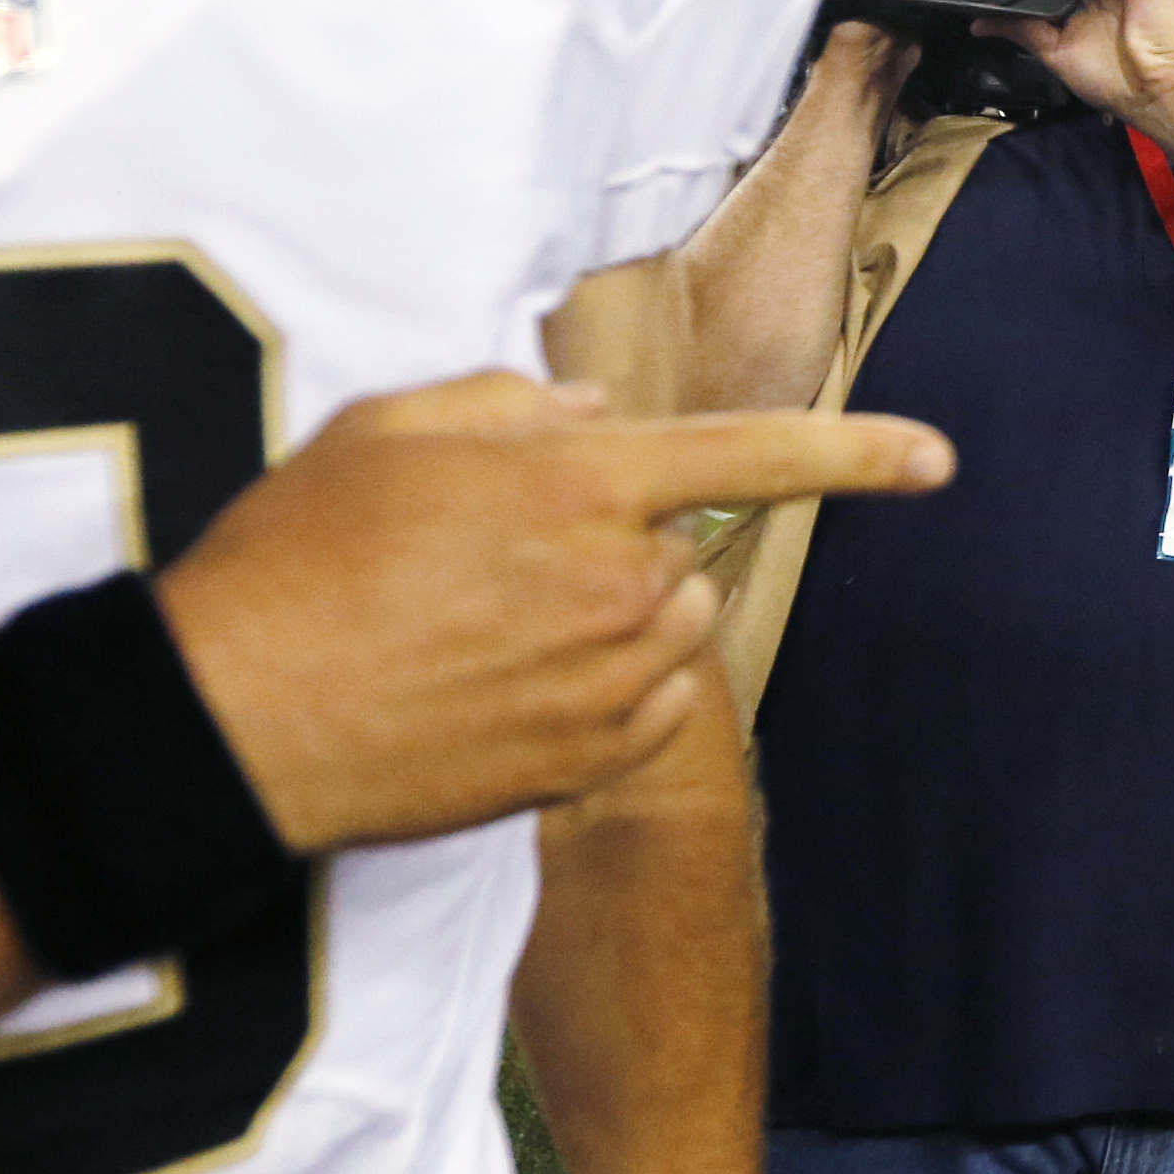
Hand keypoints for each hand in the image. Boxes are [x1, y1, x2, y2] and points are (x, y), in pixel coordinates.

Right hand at [158, 375, 948, 853]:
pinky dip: (604, 697)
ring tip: (491, 630)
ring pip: (672, 631)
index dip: (857, 454)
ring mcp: (604, 684)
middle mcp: (612, 582)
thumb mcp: (388, 429)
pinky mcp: (584, 767)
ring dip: (618, 621)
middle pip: (688, 552)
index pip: (749, 454)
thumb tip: (595, 422)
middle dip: (625, 545)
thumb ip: (511, 407)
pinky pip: (646, 714)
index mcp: (574, 481)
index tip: (938, 459)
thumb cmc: (297, 559)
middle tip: (504, 563)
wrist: (235, 718)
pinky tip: (504, 693)